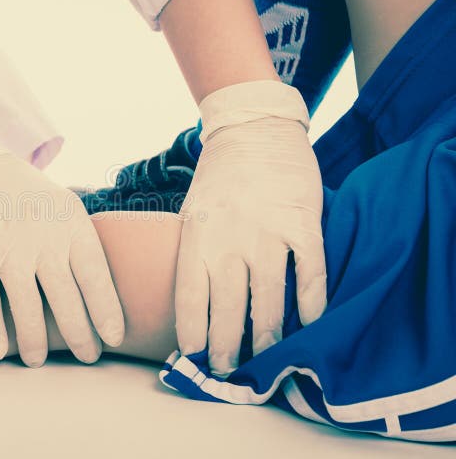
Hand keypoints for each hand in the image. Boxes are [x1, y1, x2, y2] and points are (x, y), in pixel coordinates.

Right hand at [0, 140, 124, 367]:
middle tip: (87, 357)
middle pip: (65, 298)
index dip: (106, 310)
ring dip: (34, 341)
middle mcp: (42, 240)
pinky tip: (0, 351)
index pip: (95, 276)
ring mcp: (8, 250)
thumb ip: (84, 245)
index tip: (114, 338)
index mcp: (71, 226)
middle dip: (78, 335)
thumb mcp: (65, 208)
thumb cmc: (31, 202)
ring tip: (37, 361)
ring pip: (26, 308)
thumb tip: (112, 291)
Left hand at [176, 81, 326, 376]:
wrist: (254, 129)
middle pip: (228, 308)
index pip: (190, 297)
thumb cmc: (218, 178)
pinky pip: (309, 274)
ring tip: (264, 358)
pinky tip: (308, 323)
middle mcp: (230, 239)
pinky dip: (310, 303)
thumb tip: (198, 304)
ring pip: (269, 300)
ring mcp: (268, 232)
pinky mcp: (303, 224)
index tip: (193, 356)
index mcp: (197, 236)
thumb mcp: (192, 213)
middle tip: (228, 370)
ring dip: (266, 336)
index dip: (191, 332)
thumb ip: (195, 254)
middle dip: (227, 346)